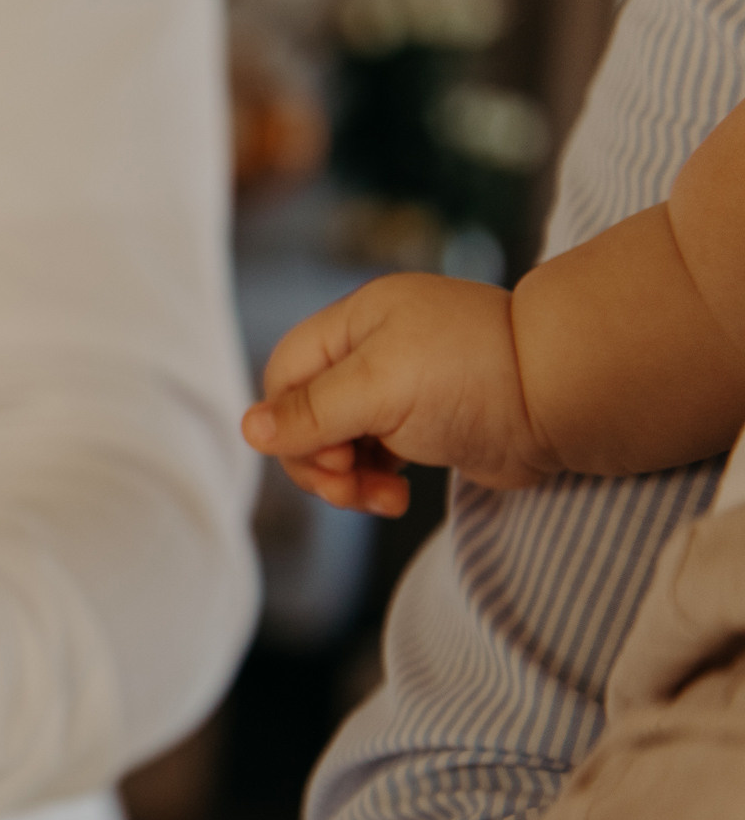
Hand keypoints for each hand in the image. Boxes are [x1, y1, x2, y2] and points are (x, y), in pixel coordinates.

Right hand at [241, 272, 555, 515]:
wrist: (569, 400)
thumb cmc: (478, 377)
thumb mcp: (380, 389)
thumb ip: (311, 412)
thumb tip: (249, 430)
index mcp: (356, 322)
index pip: (285, 375)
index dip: (289, 422)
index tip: (326, 455)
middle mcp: (373, 351)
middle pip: (305, 416)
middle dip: (320, 460)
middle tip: (350, 483)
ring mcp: (398, 389)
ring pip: (336, 444)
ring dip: (346, 480)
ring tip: (380, 498)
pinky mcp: (423, 426)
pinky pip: (371, 459)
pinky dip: (374, 484)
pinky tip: (397, 496)